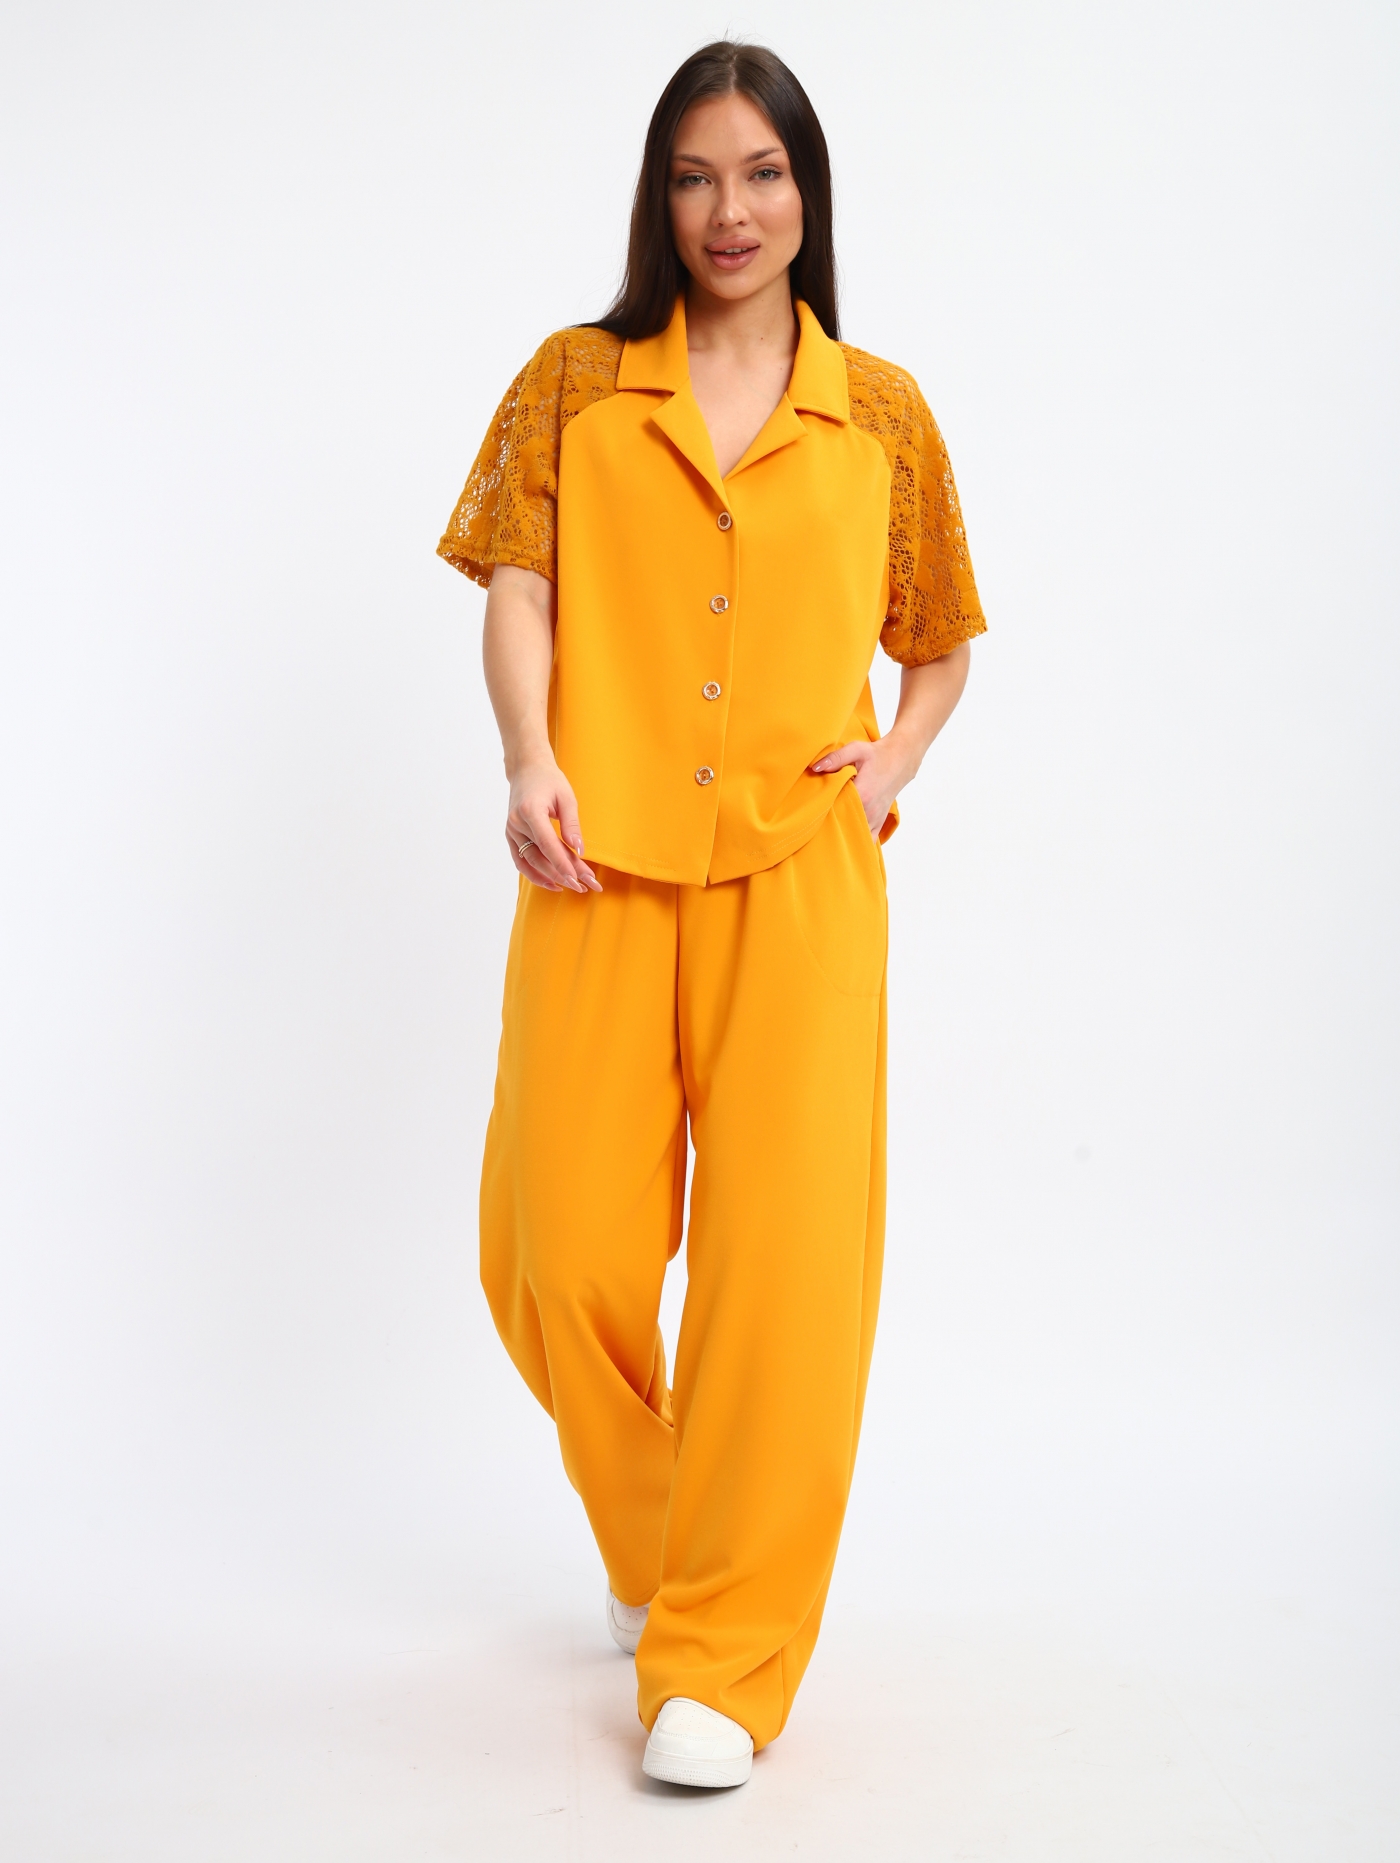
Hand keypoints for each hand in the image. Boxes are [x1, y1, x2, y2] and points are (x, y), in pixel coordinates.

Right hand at [506, 757, 601, 892]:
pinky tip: (552, 883)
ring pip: (530, 862)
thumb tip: (579, 850)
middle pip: (540, 857)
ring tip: (572, 886)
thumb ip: (572, 825)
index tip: (578, 879)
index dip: (562, 864)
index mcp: (530, 811)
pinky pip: (520, 861)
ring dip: (551, 877)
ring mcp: (511, 831)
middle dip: (563, 874)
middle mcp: (516, 824)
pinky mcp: (511, 836)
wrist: (526, 769)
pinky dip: (534, 874)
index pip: (547, 844)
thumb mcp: (566, 798)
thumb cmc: (549, 780)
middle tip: (586, 885)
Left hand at [810, 735, 915, 836]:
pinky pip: (869, 840)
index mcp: (863, 794)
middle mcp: (870, 811)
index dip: (822, 812)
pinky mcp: (879, 822)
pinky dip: (858, 842)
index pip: (836, 811)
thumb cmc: (877, 755)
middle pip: (844, 827)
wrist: (900, 759)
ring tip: (830, 829)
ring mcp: (875, 819)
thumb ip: (836, 758)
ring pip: (856, 837)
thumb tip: (816, 768)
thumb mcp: (856, 750)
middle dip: (830, 826)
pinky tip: (847, 838)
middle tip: (817, 821)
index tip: (813, 810)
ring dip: (843, 835)